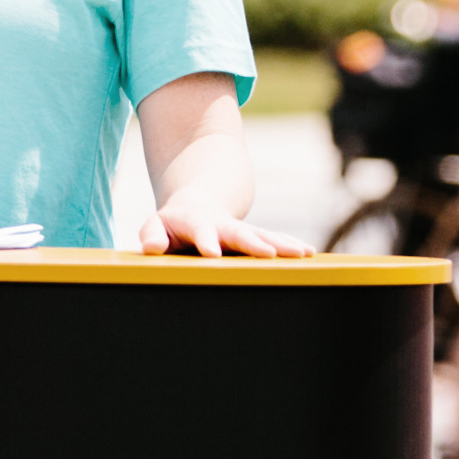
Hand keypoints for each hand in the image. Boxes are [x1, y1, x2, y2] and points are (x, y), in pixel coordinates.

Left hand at [139, 191, 316, 258]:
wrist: (197, 204)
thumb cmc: (171, 225)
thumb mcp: (156, 226)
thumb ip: (152, 235)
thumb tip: (150, 247)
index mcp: (194, 222)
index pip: (199, 229)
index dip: (205, 239)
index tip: (212, 253)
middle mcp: (221, 224)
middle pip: (238, 232)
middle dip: (253, 242)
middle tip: (267, 253)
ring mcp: (240, 230)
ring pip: (262, 235)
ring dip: (281, 244)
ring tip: (301, 253)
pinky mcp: (254, 237)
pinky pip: (274, 240)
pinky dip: (290, 246)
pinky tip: (309, 253)